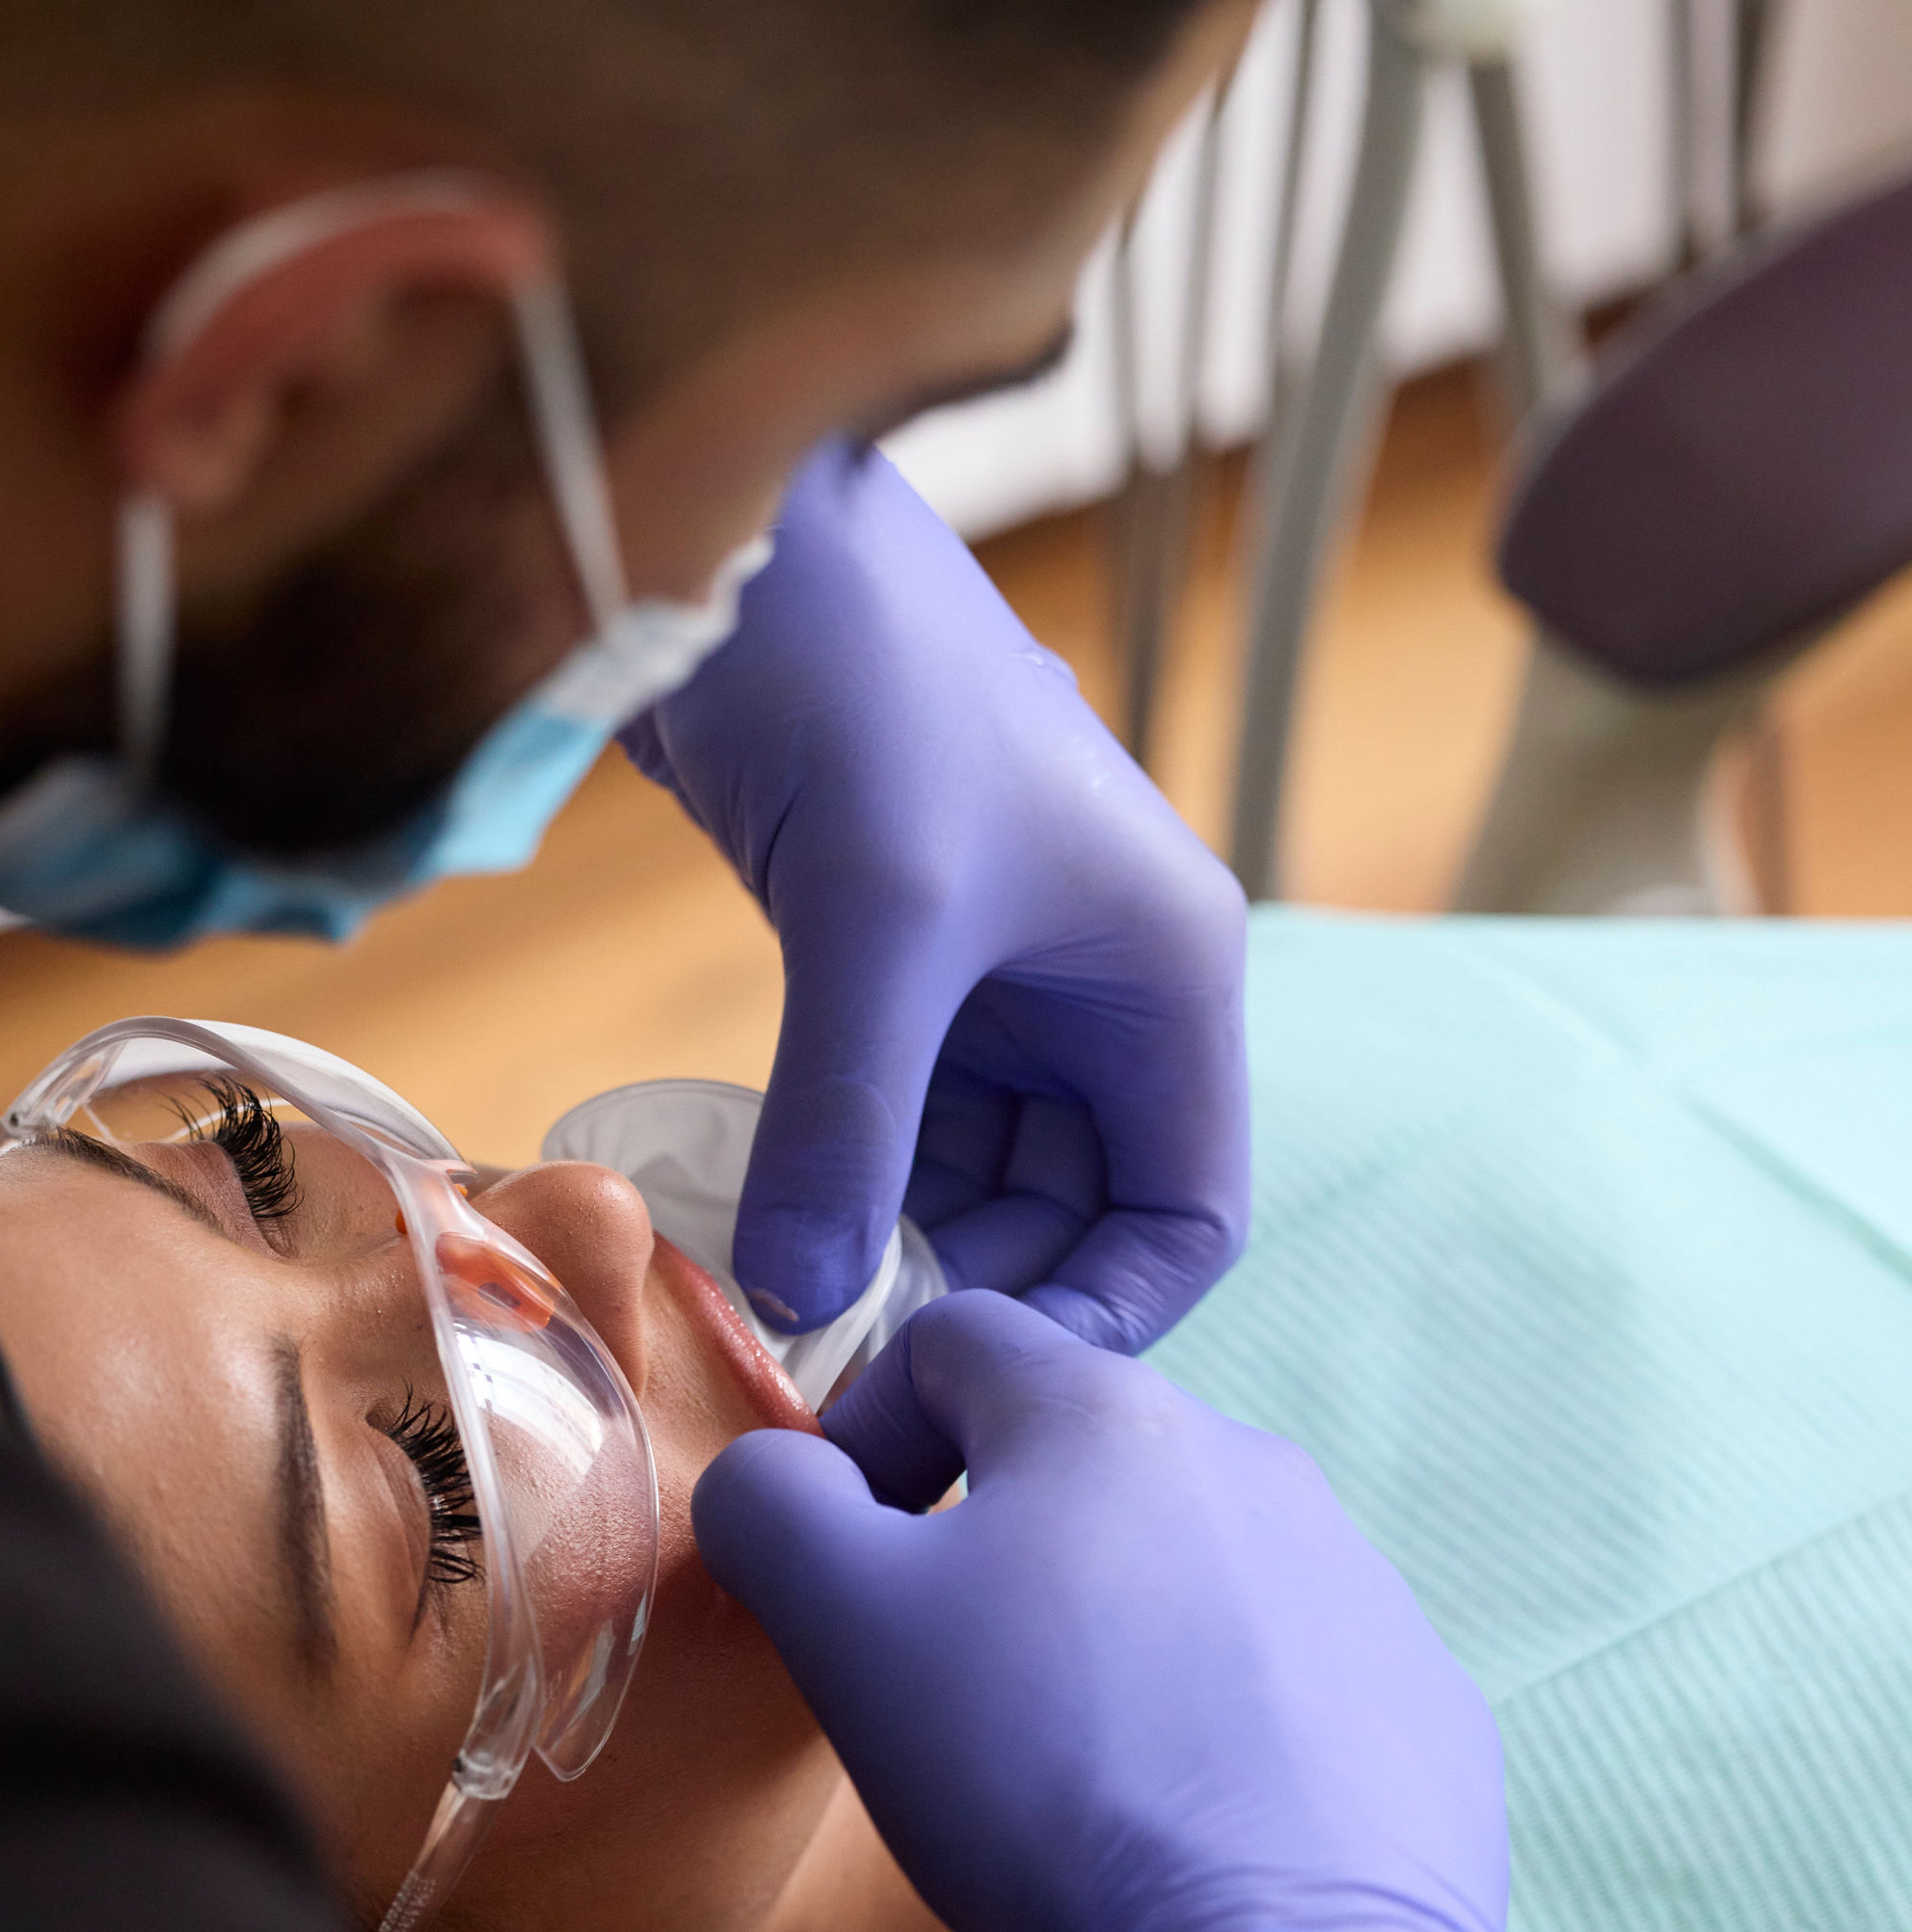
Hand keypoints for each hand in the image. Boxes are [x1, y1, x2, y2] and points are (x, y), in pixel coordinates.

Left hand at [620, 438, 1246, 1352]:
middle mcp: (1102, 998)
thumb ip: (849, 1123)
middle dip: (975, 1297)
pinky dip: (838, 1188)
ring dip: (894, 1253)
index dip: (1104, 1317)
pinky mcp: (892, 977)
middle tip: (848, 1379)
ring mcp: (995, 994)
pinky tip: (762, 1236)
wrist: (745, 540)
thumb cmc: (863, 685)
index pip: (1185, 1212)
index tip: (978, 1391)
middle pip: (1072, 1219)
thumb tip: (804, 1303)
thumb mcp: (877, 921)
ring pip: (971, 1187)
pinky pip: (888, 1129)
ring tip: (795, 1321)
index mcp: (1167, 979)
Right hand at [693, 1297, 1530, 1931]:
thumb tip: (777, 1477)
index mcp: (1105, 1415)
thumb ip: (773, 1508)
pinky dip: (1225, 1720)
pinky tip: (1189, 1823)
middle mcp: (1255, 1464)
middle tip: (945, 1681)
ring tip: (1073, 1769)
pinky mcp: (1422, 1701)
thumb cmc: (1040, 1776)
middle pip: (1084, 1457)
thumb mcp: (844, 1626)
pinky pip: (1294, 1675)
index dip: (869, 1426)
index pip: (956, 1339)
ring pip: (1193, 1566)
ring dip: (1114, 1630)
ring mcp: (1359, 1582)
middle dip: (996, 1540)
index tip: (843, 1549)